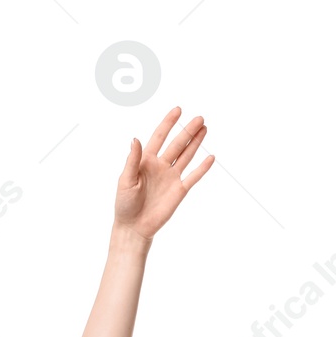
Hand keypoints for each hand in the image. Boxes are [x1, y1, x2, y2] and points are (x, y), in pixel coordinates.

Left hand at [114, 106, 213, 241]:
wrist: (134, 227)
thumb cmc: (125, 204)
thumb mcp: (126, 180)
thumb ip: (132, 159)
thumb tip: (135, 139)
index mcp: (146, 160)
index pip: (160, 136)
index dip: (168, 123)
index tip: (178, 110)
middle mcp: (161, 165)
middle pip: (177, 144)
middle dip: (188, 131)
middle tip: (200, 118)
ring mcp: (171, 177)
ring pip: (186, 156)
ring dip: (195, 143)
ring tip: (205, 129)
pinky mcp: (179, 191)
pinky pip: (193, 177)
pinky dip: (202, 168)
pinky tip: (210, 158)